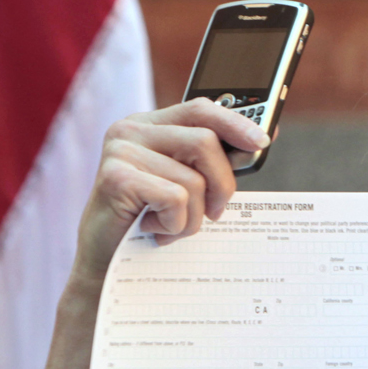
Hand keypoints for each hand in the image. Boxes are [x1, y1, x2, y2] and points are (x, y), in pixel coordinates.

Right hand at [70, 98, 268, 286]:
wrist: (104, 259)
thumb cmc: (148, 219)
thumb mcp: (184, 183)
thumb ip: (212, 160)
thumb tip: (260, 139)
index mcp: (150, 124)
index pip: (201, 109)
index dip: (235, 123)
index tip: (263, 141)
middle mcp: (131, 129)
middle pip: (205, 142)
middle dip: (222, 185)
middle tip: (215, 212)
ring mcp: (120, 151)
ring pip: (193, 179)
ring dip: (193, 216)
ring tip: (171, 226)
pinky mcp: (115, 178)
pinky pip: (175, 199)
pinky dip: (174, 224)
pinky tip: (153, 228)